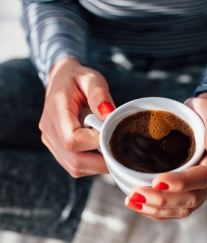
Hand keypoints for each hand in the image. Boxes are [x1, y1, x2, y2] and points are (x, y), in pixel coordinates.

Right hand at [39, 57, 114, 176]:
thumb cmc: (78, 79)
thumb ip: (99, 93)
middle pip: (73, 160)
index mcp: (56, 110)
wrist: (61, 80)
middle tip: (120, 152)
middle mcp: (49, 129)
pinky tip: (102, 152)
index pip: (72, 140)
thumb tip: (108, 115)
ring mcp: (51, 140)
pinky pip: (73, 165)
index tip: (110, 131)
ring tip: (112, 150)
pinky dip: (91, 164)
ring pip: (74, 167)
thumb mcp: (91, 78)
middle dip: (101, 162)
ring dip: (97, 165)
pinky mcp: (56, 147)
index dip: (95, 142)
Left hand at [124, 93, 206, 219]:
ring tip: (133, 201)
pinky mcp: (194, 190)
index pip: (203, 177)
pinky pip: (179, 208)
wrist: (203, 118)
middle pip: (192, 198)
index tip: (156, 182)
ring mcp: (205, 186)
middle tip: (135, 195)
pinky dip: (160, 211)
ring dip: (158, 209)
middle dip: (163, 200)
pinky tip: (141, 206)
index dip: (180, 183)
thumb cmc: (204, 112)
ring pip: (184, 208)